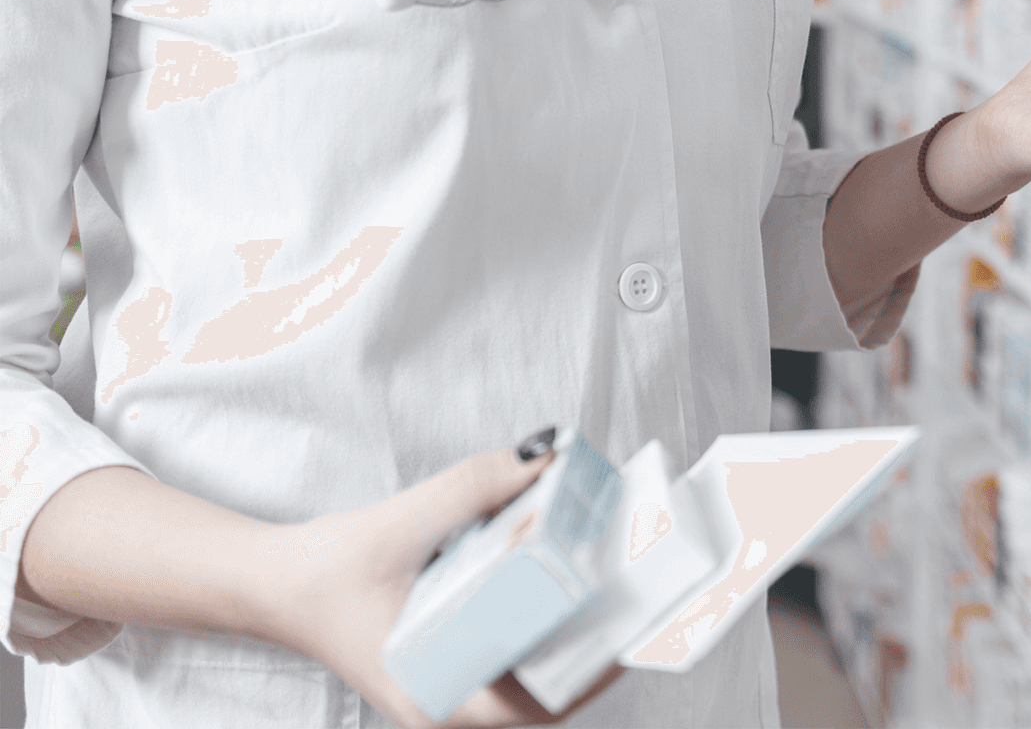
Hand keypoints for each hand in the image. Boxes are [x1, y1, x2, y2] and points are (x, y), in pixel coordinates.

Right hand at [255, 447, 622, 727]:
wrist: (271, 584)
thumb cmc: (322, 574)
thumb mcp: (399, 524)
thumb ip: (469, 488)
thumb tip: (542, 460)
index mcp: (436, 698)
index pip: (536, 707)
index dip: (591, 674)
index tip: (625, 631)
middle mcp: (447, 702)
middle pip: (543, 688)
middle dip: (590, 643)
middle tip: (627, 594)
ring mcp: (448, 683)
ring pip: (528, 668)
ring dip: (567, 627)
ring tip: (605, 579)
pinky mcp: (446, 655)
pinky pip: (507, 644)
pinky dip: (536, 613)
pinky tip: (556, 571)